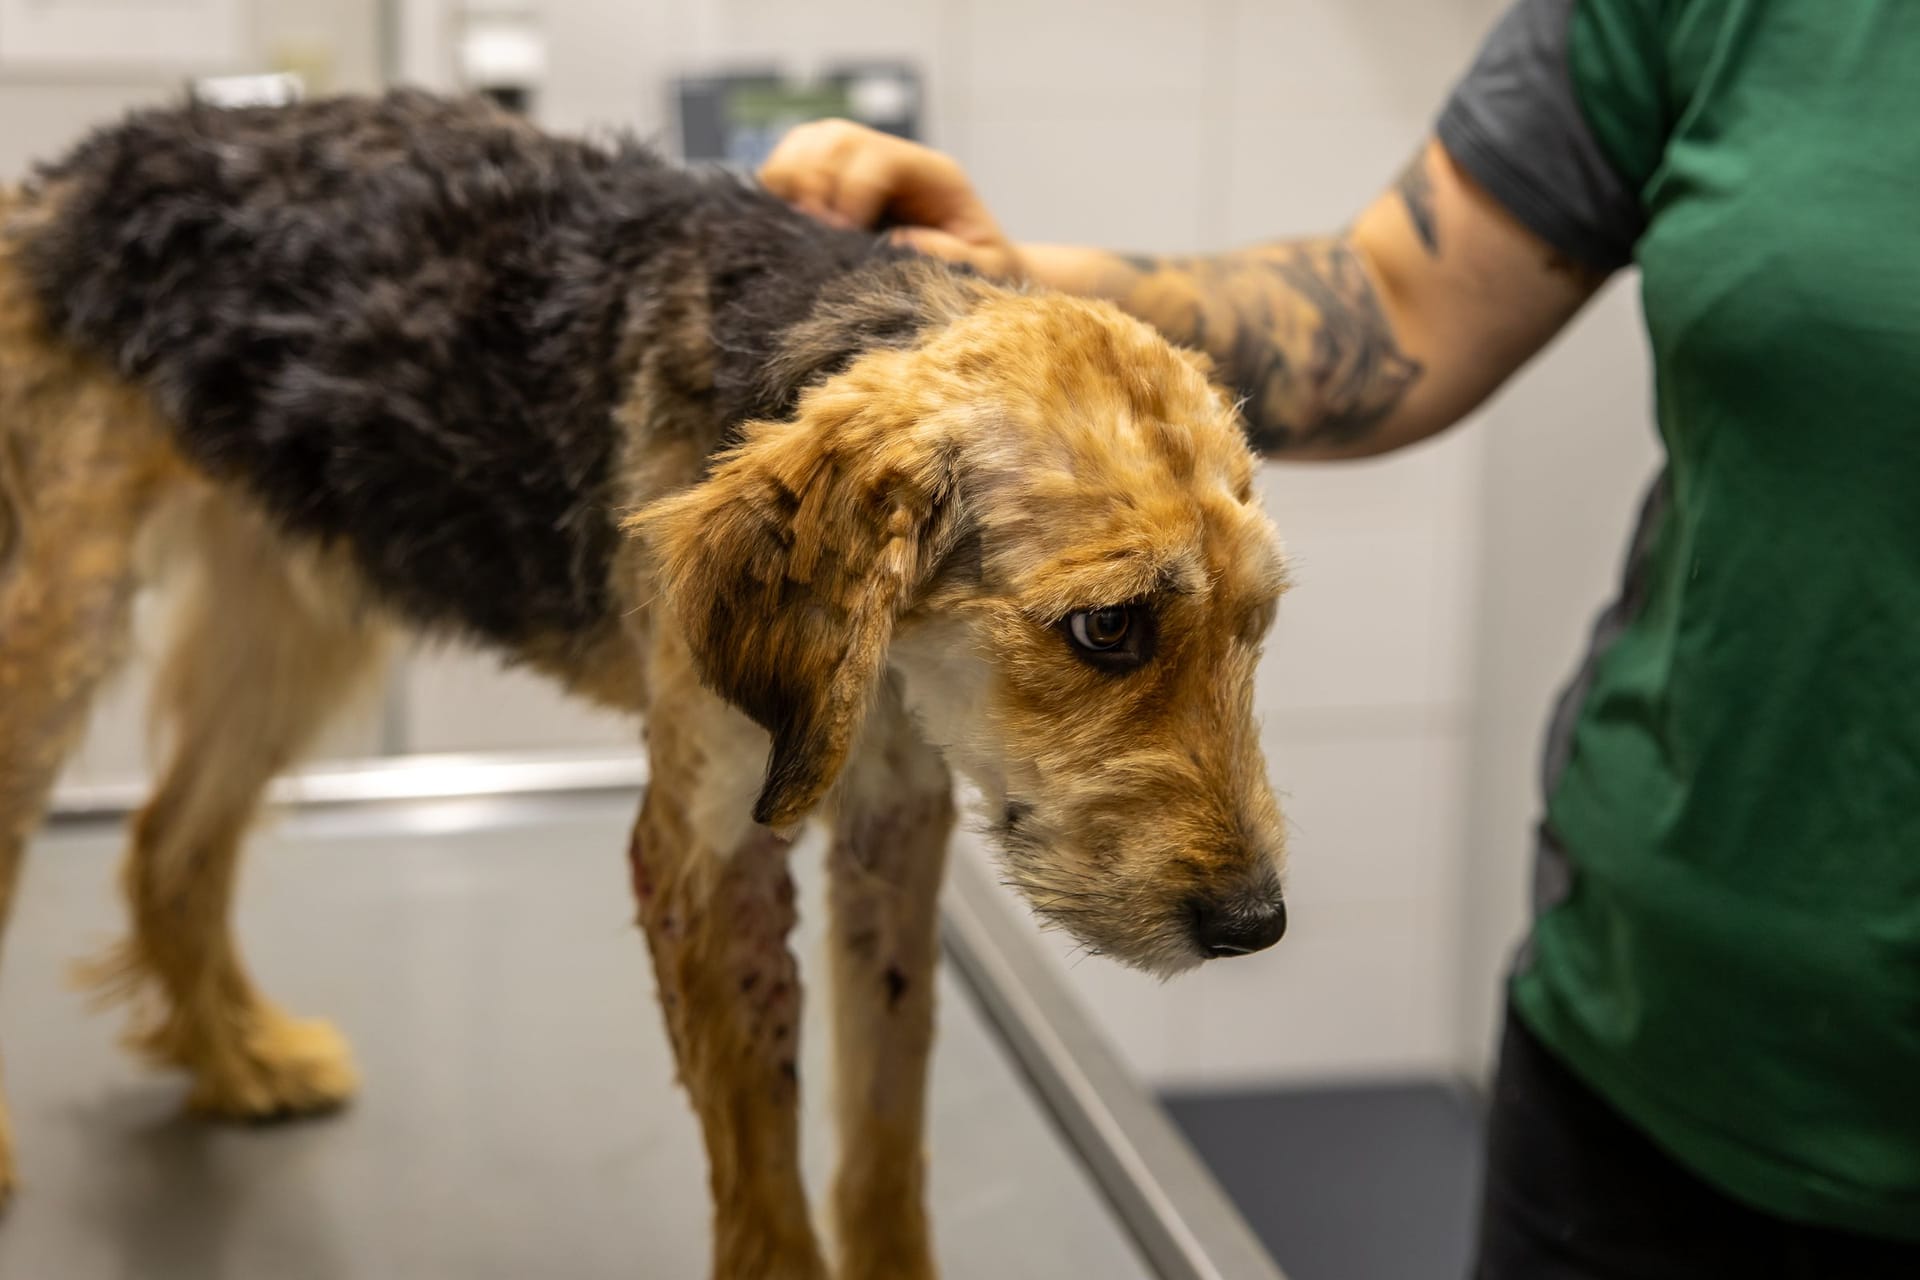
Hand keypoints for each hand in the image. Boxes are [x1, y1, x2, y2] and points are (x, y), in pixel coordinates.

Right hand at [760, 120, 1023, 279]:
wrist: (980, 275)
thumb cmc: (986, 274)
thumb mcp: (987, 271)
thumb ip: (955, 257)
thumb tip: (897, 242)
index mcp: (933, 175)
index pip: (878, 158)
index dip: (851, 191)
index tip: (841, 234)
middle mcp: (893, 161)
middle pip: (835, 138)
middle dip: (813, 181)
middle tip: (810, 230)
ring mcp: (859, 168)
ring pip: (807, 143)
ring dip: (789, 179)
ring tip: (792, 226)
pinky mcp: (832, 187)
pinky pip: (791, 166)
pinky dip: (776, 187)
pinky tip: (781, 223)